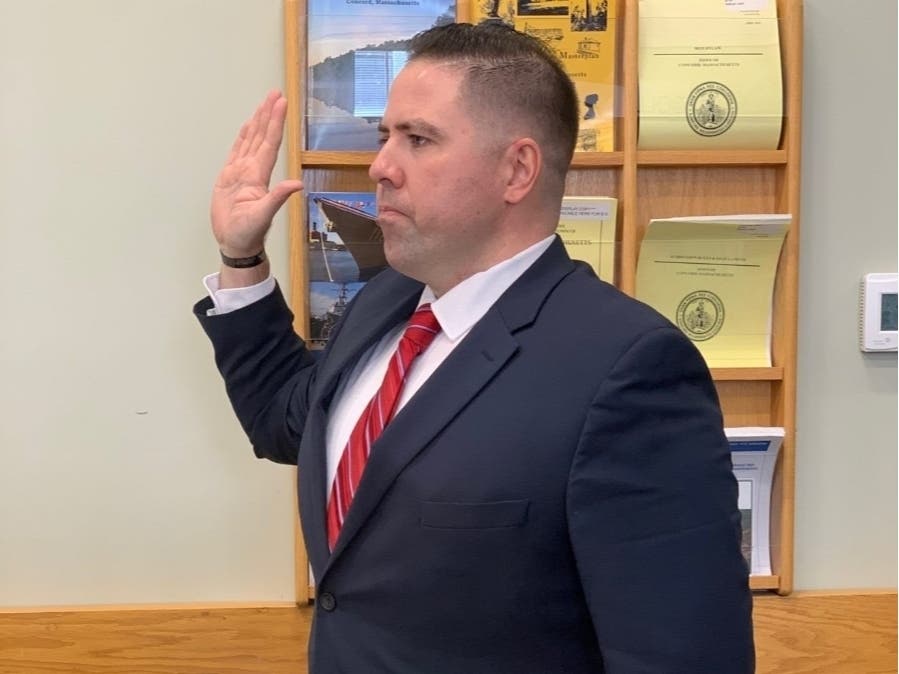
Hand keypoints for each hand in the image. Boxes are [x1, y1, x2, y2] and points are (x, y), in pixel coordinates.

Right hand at [211, 90, 303, 256]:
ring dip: (258, 122)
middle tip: (275, 93)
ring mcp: (241, 173)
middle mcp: (252, 170)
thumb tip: (297, 184)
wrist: (236, 244)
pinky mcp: (229, 178)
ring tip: (264, 104)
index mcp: (259, 176)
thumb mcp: (262, 215)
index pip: (269, 143)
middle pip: (262, 137)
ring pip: (251, 141)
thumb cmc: (248, 233)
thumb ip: (278, 198)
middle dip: (268, 115)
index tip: (280, 103)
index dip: (275, 123)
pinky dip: (243, 138)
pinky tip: (247, 127)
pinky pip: (237, 152)